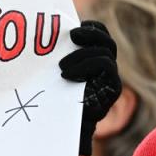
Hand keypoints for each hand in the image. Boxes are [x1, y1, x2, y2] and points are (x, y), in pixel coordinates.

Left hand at [60, 21, 121, 155]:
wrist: (62, 128)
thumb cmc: (53, 99)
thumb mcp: (54, 73)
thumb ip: (58, 56)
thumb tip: (42, 33)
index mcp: (96, 59)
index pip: (101, 35)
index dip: (91, 28)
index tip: (73, 28)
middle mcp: (107, 68)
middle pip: (107, 42)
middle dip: (89, 34)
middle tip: (70, 36)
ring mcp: (112, 78)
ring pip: (105, 53)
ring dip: (82, 54)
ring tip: (61, 67)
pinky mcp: (113, 89)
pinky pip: (106, 65)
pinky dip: (86, 65)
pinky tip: (67, 75)